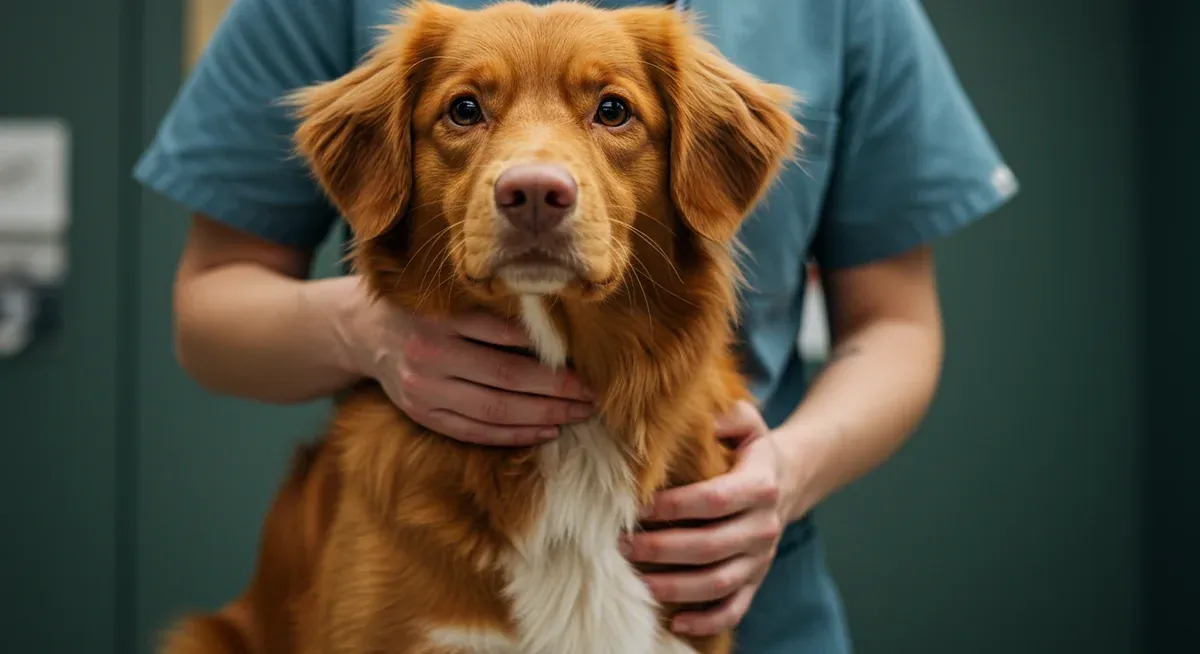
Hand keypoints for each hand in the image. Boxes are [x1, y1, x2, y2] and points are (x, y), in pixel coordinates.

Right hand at [334, 285, 593, 445]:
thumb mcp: (451, 295)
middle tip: (592, 395)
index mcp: (441, 320)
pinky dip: (514, 434)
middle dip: (556, 390)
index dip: (549, 353)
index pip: (506, 337)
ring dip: (543, 417)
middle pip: (506, 379)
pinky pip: (475, 432)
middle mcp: (428, 356)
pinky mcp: (422, 414)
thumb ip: (494, 310)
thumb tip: (558, 332)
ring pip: (494, 411)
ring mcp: (423, 391)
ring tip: (578, 415)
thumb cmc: (422, 306)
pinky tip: (545, 431)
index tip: (584, 361)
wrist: (362, 330)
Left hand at [622, 401, 795, 635]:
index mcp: (760, 486)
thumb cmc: (750, 451)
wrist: (787, 482)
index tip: (638, 508)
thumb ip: (727, 415)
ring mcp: (760, 559)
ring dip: (674, 587)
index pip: (713, 500)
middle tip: (622, 546)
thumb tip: (704, 417)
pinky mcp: (755, 582)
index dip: (674, 507)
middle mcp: (763, 526)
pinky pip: (734, 609)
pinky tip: (675, 623)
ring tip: (636, 581)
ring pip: (718, 583)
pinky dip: (707, 621)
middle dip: (661, 549)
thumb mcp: (746, 422)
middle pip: (710, 546)